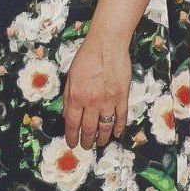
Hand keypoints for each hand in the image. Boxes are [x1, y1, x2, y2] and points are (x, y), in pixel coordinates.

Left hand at [62, 35, 130, 149]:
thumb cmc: (86, 57)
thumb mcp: (70, 77)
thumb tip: (67, 115)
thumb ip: (68, 97)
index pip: (72, 123)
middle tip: (86, 146)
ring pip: (105, 127)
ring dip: (102, 138)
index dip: (71, 136)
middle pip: (89, 129)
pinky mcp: (122, 97)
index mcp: (76, 97)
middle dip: (86, 141)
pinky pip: (121, 117)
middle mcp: (92, 102)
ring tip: (100, 143)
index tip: (72, 144)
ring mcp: (109, 101)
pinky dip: (119, 128)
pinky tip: (117, 134)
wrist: (107, 44)